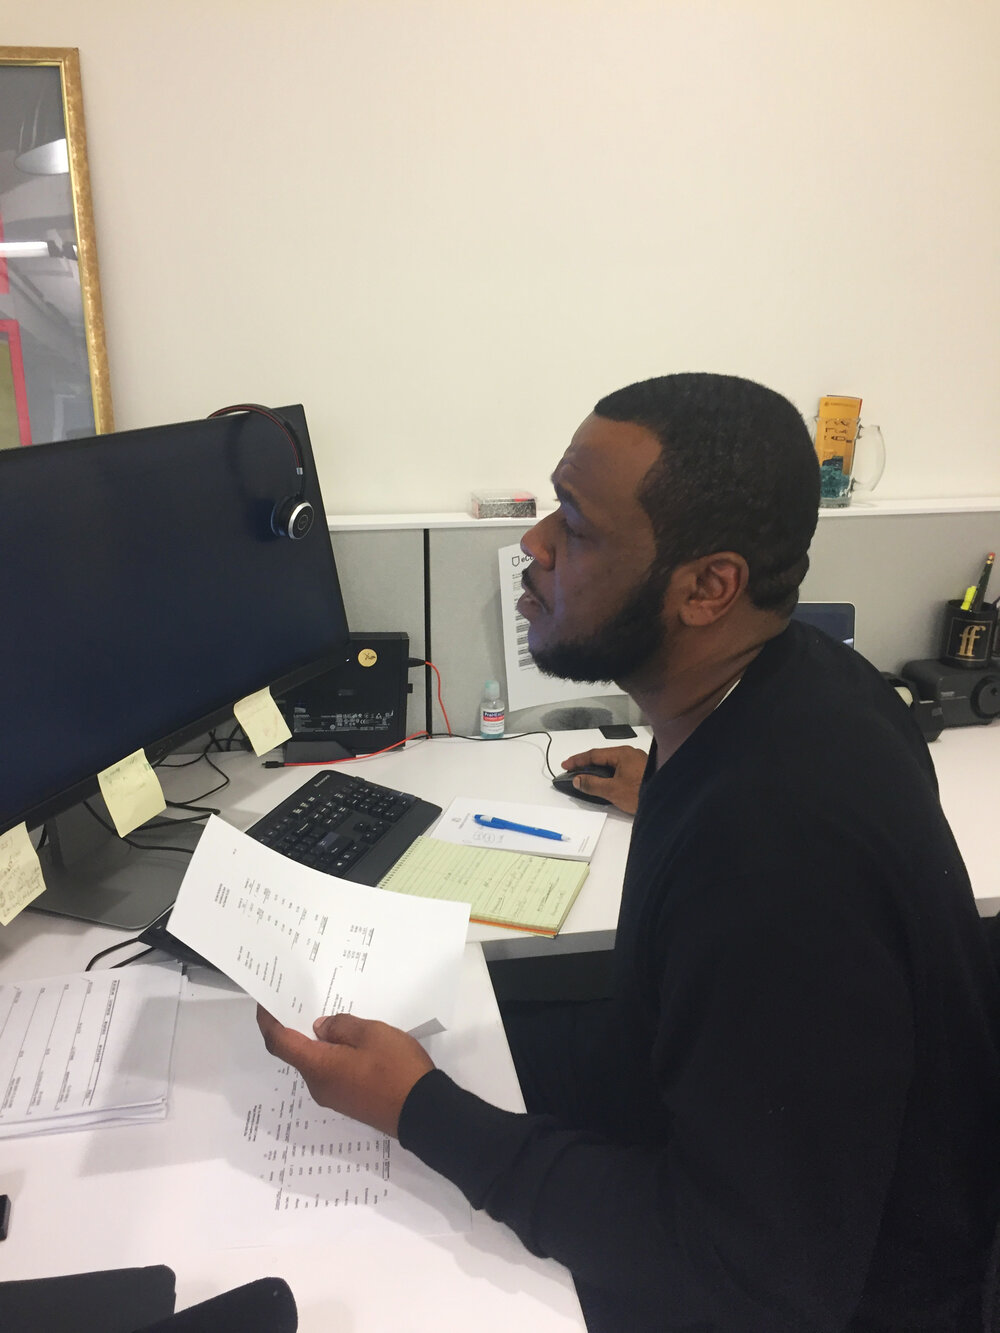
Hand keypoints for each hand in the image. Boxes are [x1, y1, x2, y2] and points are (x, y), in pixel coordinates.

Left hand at [256, 1007, 433, 1136]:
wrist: (424, 1113)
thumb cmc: (395, 1068)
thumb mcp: (371, 1034)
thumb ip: (341, 1026)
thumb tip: (320, 1028)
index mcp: (317, 1066)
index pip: (279, 1042)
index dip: (268, 1020)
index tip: (266, 1001)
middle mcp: (318, 1085)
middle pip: (296, 1052)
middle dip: (295, 1026)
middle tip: (303, 999)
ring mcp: (334, 1096)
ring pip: (316, 1062)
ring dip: (317, 1041)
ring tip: (331, 1015)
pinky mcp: (349, 1101)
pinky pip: (331, 1072)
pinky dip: (332, 1054)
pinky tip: (349, 1040)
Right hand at [561, 745, 647, 814]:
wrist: (669, 800)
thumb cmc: (641, 792)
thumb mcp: (613, 790)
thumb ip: (592, 784)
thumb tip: (577, 779)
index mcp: (622, 753)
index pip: (594, 754)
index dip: (577, 760)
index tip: (564, 765)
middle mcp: (630, 754)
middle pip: (603, 757)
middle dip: (587, 764)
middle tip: (573, 771)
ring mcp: (638, 762)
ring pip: (612, 764)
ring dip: (598, 771)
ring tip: (585, 778)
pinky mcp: (643, 772)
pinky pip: (620, 770)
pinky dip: (609, 775)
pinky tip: (606, 783)